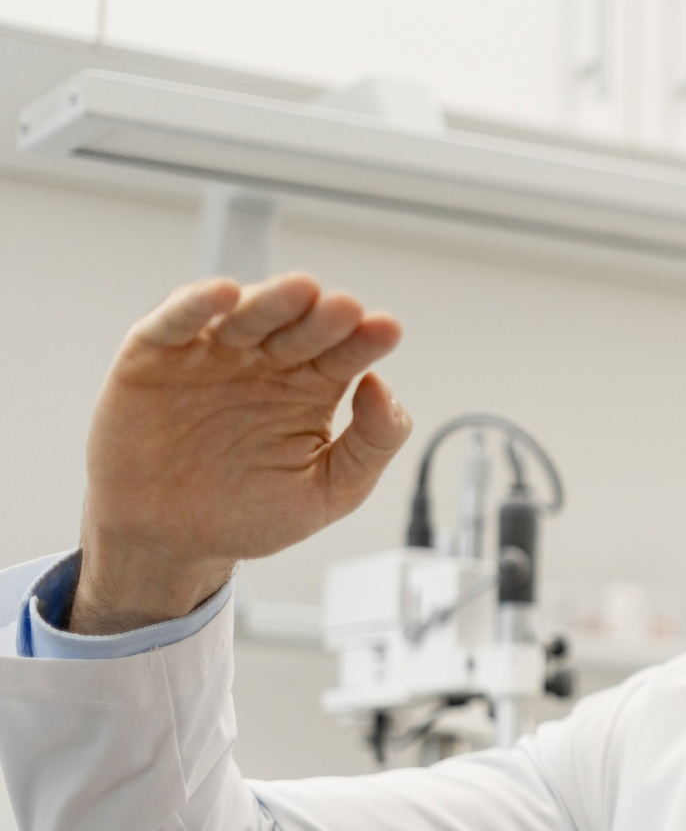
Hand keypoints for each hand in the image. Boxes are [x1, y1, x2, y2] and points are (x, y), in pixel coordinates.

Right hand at [73, 274, 407, 633]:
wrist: (170, 540)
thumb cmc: (250, 513)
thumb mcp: (330, 492)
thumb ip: (371, 444)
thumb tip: (383, 387)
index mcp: (313, 385)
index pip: (345, 353)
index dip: (365, 341)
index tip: (386, 331)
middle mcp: (266, 360)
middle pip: (300, 328)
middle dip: (323, 317)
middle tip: (346, 308)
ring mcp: (212, 353)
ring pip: (245, 316)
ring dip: (273, 301)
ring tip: (301, 290)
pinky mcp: (155, 353)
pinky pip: (174, 322)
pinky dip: (195, 304)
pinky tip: (223, 294)